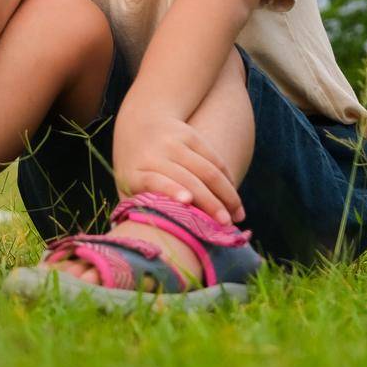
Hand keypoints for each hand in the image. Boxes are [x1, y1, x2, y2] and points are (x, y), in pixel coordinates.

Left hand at [112, 89, 244, 224]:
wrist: (140, 123)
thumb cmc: (135, 168)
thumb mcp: (127, 187)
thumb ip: (136, 210)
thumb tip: (149, 242)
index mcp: (135, 172)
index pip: (154, 180)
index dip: (171, 189)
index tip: (187, 201)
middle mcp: (154, 154)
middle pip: (187, 179)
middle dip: (210, 203)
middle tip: (226, 225)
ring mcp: (173, 142)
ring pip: (207, 170)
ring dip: (226, 194)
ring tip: (238, 215)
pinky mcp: (190, 134)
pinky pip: (214, 159)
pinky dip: (227, 179)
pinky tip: (234, 196)